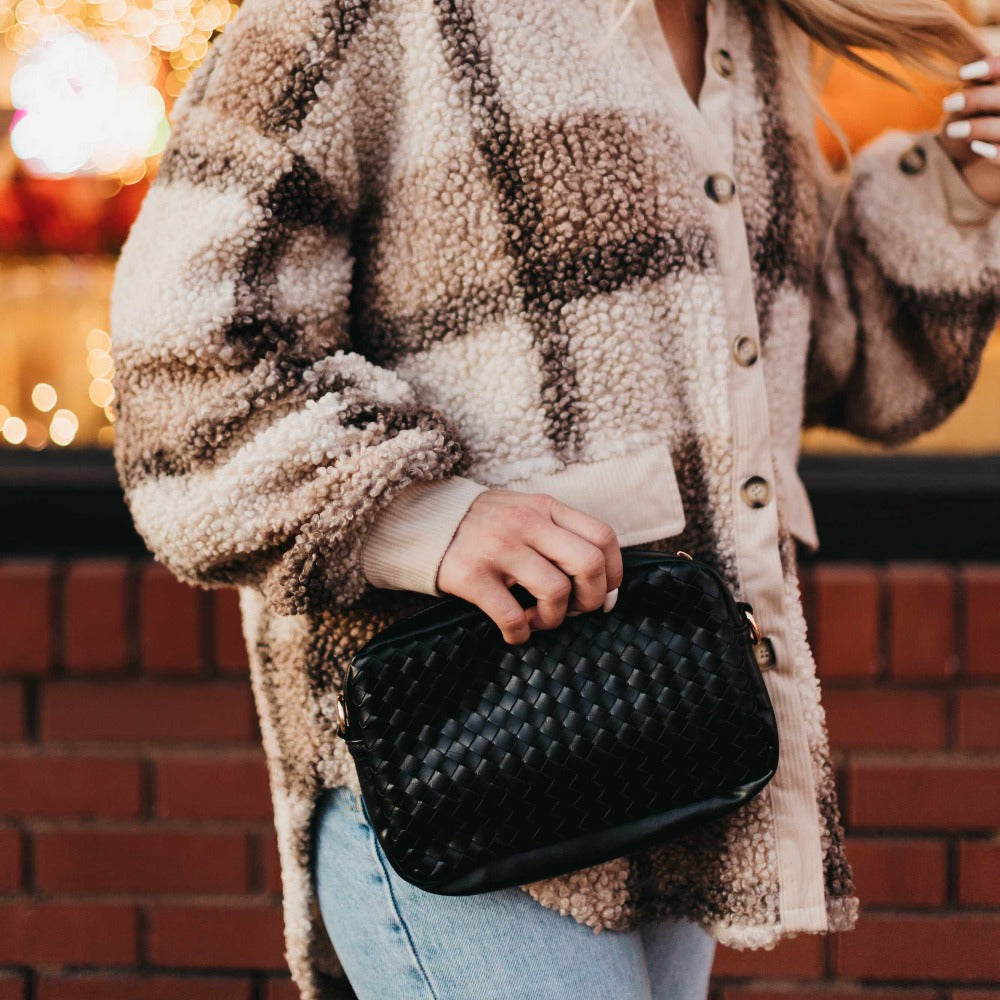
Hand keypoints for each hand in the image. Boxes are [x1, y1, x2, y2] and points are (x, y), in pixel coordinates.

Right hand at [436, 489, 623, 644]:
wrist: (422, 522)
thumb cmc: (485, 526)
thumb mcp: (525, 512)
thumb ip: (561, 536)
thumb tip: (606, 586)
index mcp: (545, 507)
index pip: (603, 536)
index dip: (614, 572)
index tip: (605, 593)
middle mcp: (526, 523)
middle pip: (589, 564)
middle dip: (591, 599)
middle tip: (575, 610)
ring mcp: (499, 548)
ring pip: (556, 592)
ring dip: (554, 619)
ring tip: (538, 619)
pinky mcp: (472, 575)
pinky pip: (513, 616)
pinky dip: (521, 633)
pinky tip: (515, 630)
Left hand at [936, 54, 999, 205]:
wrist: (974, 162)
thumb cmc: (974, 122)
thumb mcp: (976, 101)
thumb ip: (980, 86)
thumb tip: (970, 74)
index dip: (993, 67)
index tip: (963, 73)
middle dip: (977, 99)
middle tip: (948, 104)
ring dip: (979, 127)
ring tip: (952, 130)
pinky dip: (994, 151)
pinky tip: (976, 147)